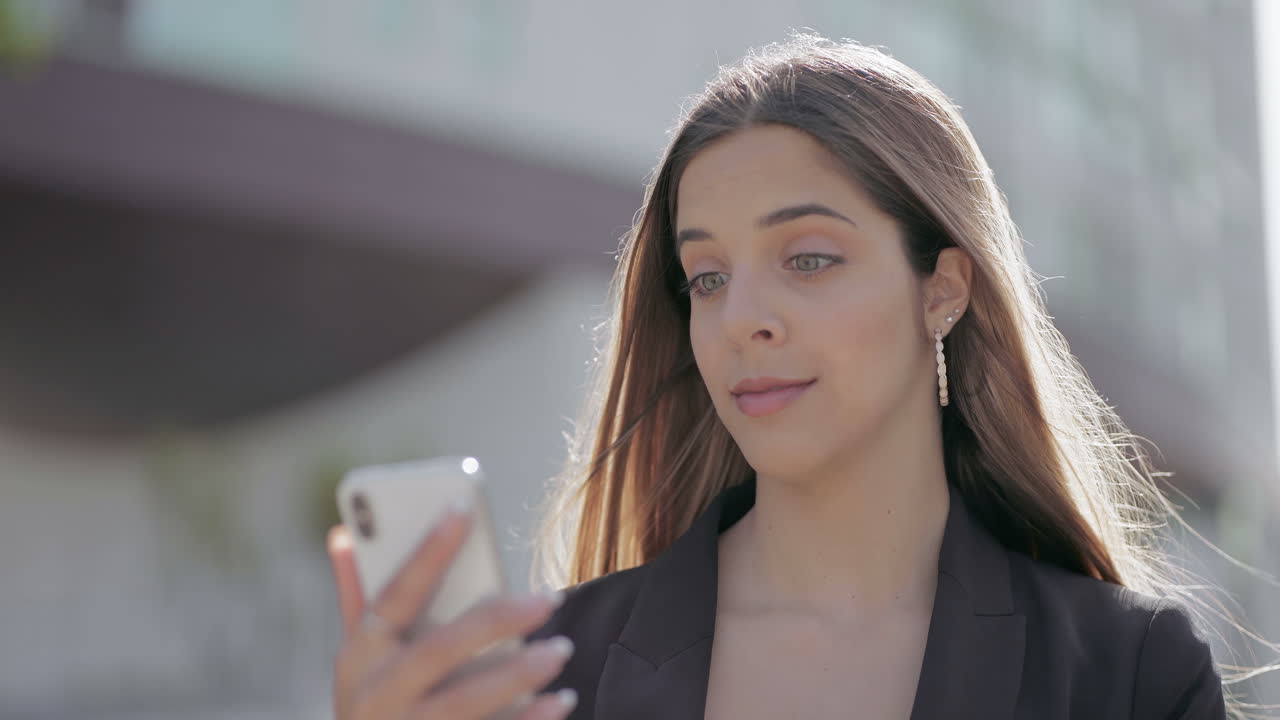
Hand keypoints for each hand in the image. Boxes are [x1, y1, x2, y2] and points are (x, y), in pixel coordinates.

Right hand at [327, 506, 576, 718]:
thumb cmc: (373, 703)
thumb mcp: (357, 656)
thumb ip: (357, 596)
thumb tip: (344, 533)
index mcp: (359, 653)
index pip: (395, 592)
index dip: (427, 550)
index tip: (464, 507)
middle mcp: (376, 694)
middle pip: (438, 649)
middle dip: (496, 621)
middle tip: (550, 598)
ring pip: (464, 703)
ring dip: (518, 674)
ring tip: (561, 648)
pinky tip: (561, 700)